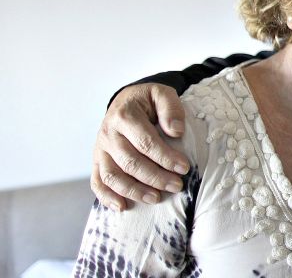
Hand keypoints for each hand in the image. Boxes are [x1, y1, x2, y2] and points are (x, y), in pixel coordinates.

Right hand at [91, 83, 188, 210]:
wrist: (126, 101)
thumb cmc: (148, 100)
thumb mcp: (162, 94)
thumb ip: (170, 108)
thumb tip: (176, 131)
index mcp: (125, 116)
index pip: (146, 142)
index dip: (165, 157)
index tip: (184, 168)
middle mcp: (109, 133)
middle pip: (130, 162)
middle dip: (155, 177)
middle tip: (177, 185)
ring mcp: (100, 148)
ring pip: (113, 176)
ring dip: (134, 191)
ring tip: (156, 198)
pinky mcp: (97, 160)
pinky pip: (97, 181)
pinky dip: (107, 197)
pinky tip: (123, 207)